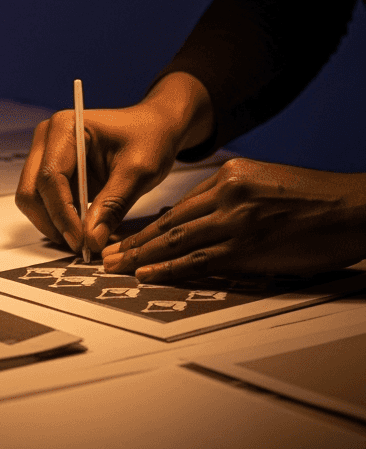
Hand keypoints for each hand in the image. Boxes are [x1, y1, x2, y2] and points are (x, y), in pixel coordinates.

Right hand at [16, 74, 212, 253]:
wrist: (152, 128)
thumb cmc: (148, 139)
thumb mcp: (138, 171)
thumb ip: (113, 205)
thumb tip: (91, 241)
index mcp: (65, 127)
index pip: (51, 176)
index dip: (62, 213)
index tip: (82, 242)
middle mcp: (47, 138)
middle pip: (31, 189)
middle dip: (53, 222)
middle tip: (82, 246)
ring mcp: (45, 154)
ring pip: (32, 200)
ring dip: (53, 224)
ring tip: (85, 240)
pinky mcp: (50, 170)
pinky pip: (42, 202)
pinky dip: (57, 221)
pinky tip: (82, 229)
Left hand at [102, 158, 365, 279]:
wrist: (349, 208)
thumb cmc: (313, 200)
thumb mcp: (264, 184)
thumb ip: (231, 198)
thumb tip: (198, 222)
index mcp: (230, 175)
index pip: (181, 204)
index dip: (151, 223)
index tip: (127, 235)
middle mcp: (226, 192)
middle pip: (170, 220)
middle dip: (135, 239)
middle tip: (106, 253)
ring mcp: (235, 219)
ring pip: (176, 239)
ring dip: (142, 255)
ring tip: (116, 266)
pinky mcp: (247, 245)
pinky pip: (199, 259)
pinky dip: (169, 267)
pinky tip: (149, 272)